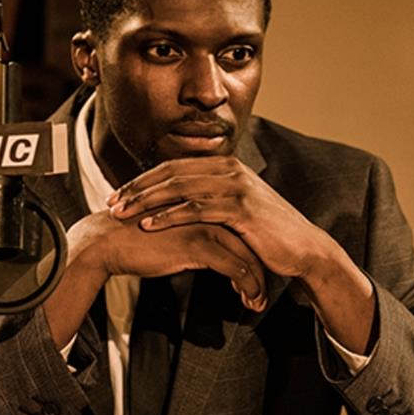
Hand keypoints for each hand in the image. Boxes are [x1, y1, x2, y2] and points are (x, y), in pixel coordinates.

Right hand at [67, 209, 267, 311]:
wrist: (106, 241)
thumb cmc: (133, 237)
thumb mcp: (169, 227)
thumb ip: (189, 231)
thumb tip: (202, 250)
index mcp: (203, 204)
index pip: (241, 229)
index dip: (252, 253)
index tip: (256, 277)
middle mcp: (208, 210)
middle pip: (250, 241)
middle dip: (260, 271)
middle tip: (262, 294)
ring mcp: (204, 225)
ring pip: (247, 255)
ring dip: (257, 283)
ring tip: (258, 302)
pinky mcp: (197, 244)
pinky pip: (234, 267)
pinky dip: (247, 286)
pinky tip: (248, 300)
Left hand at [106, 156, 375, 353]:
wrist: (303, 249)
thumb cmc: (266, 234)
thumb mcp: (235, 210)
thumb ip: (210, 200)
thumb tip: (178, 204)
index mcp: (224, 165)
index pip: (173, 166)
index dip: (143, 180)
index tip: (118, 194)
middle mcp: (228, 169)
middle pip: (171, 173)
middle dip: (137, 188)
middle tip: (110, 203)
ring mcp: (235, 186)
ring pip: (179, 188)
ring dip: (146, 201)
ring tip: (121, 214)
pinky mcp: (240, 208)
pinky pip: (195, 208)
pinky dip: (168, 215)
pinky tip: (148, 225)